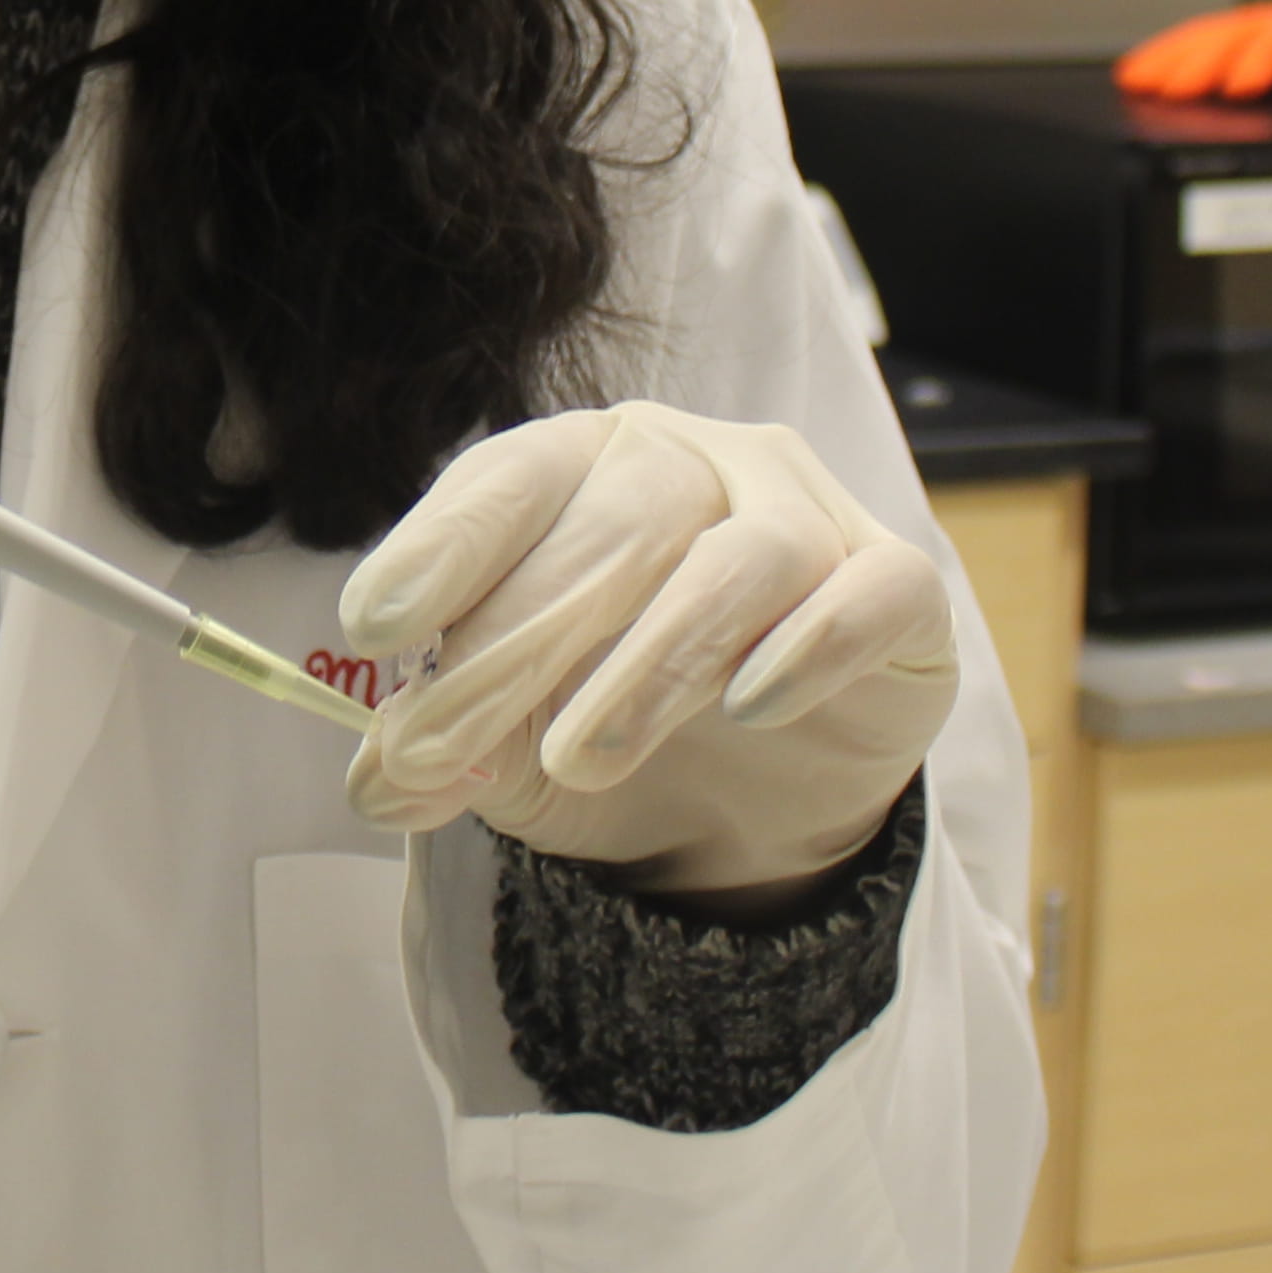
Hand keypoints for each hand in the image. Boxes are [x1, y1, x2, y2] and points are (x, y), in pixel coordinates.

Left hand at [336, 402, 952, 910]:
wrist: (750, 809)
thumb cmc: (607, 729)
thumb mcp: (504, 749)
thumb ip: (441, 751)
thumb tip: (377, 782)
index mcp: (582, 467)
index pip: (508, 479)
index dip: (441, 547)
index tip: (373, 626)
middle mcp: (694, 462)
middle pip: (616, 522)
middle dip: (521, 637)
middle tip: (448, 745)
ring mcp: (805, 515)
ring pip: (737, 559)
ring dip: (653, 660)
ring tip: (581, 755)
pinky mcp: (898, 588)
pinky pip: (869, 591)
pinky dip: (811, 645)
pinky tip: (752, 706)